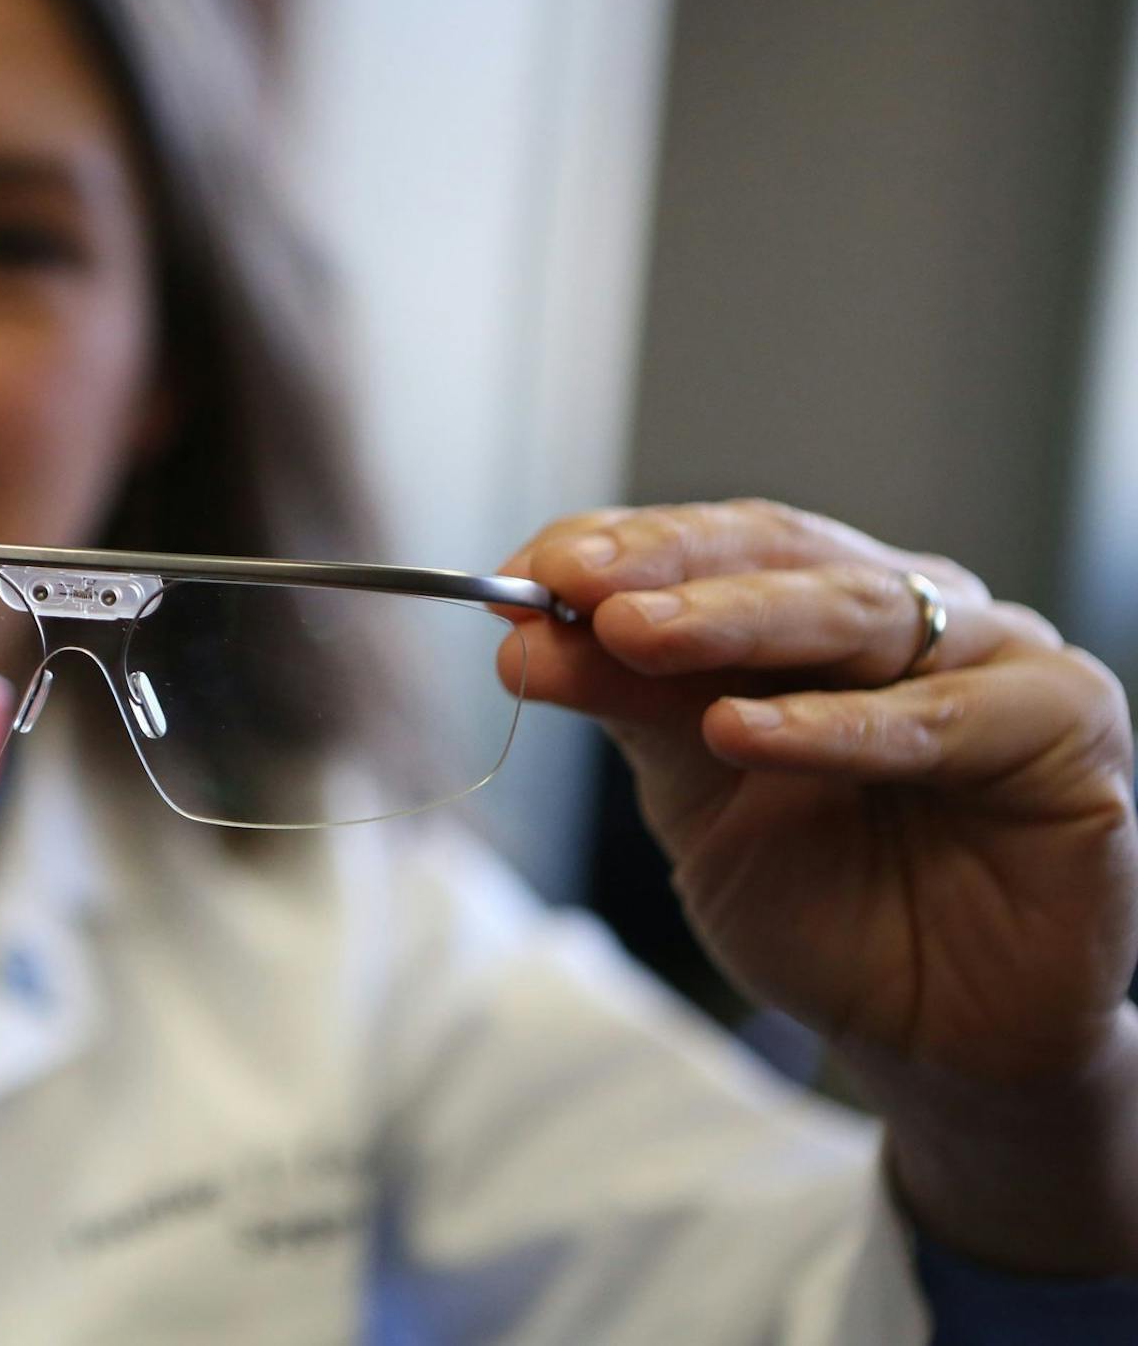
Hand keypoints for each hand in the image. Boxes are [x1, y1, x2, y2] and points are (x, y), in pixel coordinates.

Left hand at [501, 499, 1137, 1085]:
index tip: (519, 571)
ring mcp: (998, 658)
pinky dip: (831, 726)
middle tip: (569, 583)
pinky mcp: (1065, 727)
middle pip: (781, 557)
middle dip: (667, 567)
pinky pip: (936, 720)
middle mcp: (914, 613)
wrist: (930, 1037)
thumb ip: (629, 707)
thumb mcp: (693, 796)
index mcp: (822, 614)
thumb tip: (521, 636)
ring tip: (631, 635)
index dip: (621, 546)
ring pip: (856, 613)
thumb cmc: (821, 905)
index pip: (717, 546)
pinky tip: (740, 731)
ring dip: (732, 620)